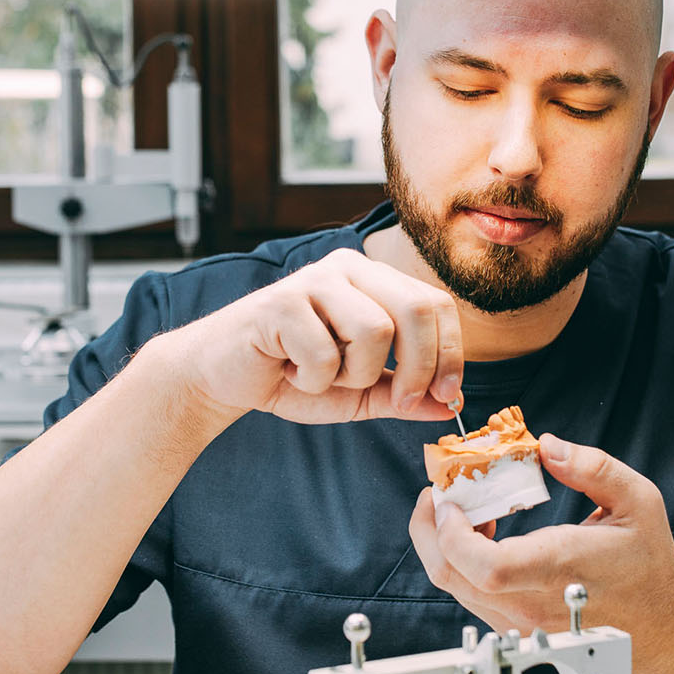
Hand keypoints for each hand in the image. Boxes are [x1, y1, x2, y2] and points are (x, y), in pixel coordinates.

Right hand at [166, 248, 461, 424]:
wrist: (222, 376)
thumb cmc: (292, 376)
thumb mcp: (359, 393)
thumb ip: (402, 395)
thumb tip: (449, 405)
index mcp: (374, 280)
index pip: (436, 304)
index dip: (451, 353)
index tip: (446, 396)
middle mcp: (349, 268)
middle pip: (416, 308)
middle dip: (418, 367)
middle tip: (401, 402)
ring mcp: (315, 280)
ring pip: (375, 331)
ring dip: (354, 374)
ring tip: (323, 377)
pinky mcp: (282, 301)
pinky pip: (325, 352)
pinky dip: (312, 379)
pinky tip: (288, 370)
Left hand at [409, 434, 673, 673]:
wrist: (662, 622)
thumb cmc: (648, 563)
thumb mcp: (638, 500)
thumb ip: (592, 467)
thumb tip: (547, 446)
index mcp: (558, 568)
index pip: (483, 565)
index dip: (451, 531)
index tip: (450, 499)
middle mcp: (532, 602)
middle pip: (451, 575)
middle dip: (429, 528)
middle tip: (439, 493)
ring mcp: (521, 621)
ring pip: (455, 586)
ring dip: (445, 542)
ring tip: (466, 508)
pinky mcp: (516, 626)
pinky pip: (471, 595)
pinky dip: (462, 561)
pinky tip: (485, 534)